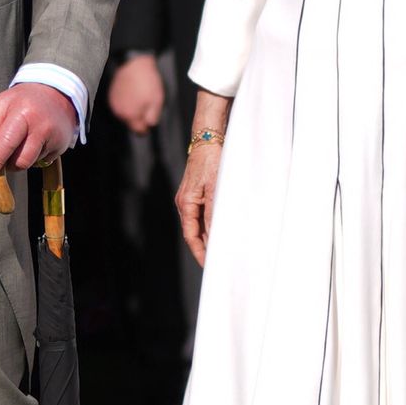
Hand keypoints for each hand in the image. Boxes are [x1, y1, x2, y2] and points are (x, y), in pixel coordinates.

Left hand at [0, 84, 76, 177]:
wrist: (57, 94)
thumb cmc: (23, 100)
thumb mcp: (1, 104)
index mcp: (23, 112)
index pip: (6, 141)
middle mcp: (41, 126)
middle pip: (20, 159)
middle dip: (5, 166)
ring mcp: (53, 137)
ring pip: (28, 163)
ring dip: (17, 161)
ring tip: (18, 145)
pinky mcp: (61, 146)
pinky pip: (40, 161)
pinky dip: (32, 157)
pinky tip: (34, 142)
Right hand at [107, 54, 164, 132]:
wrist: (133, 62)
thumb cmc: (147, 82)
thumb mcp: (156, 100)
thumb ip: (152, 116)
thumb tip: (149, 125)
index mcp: (130, 115)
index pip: (138, 130)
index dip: (145, 128)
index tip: (150, 123)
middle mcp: (119, 111)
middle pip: (130, 121)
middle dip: (138, 118)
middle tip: (147, 107)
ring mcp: (113, 102)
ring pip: (125, 112)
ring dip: (132, 110)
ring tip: (141, 98)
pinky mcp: (112, 93)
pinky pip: (120, 103)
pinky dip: (126, 102)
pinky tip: (133, 94)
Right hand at [176, 142, 221, 268]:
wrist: (208, 139)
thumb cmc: (211, 160)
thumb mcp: (215, 188)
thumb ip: (213, 212)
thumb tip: (214, 235)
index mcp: (186, 203)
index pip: (190, 236)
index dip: (199, 252)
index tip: (208, 265)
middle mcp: (184, 203)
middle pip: (193, 233)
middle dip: (204, 249)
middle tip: (218, 263)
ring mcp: (189, 198)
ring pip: (198, 225)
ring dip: (208, 238)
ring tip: (221, 250)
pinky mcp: (196, 194)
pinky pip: (201, 215)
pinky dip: (209, 225)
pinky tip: (219, 230)